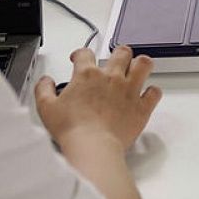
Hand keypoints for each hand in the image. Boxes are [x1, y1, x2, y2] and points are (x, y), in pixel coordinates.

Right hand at [35, 46, 161, 149]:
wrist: (92, 147)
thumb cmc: (72, 130)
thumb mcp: (46, 108)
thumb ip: (43, 89)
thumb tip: (45, 81)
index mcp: (87, 75)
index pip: (85, 53)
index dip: (80, 53)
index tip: (79, 59)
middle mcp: (111, 78)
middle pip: (121, 52)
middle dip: (118, 54)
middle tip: (115, 62)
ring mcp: (129, 90)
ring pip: (143, 64)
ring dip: (140, 64)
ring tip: (136, 70)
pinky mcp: (142, 107)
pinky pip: (154, 92)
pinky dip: (152, 92)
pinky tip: (147, 95)